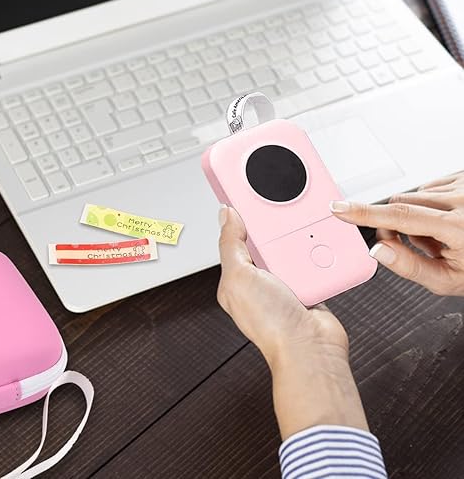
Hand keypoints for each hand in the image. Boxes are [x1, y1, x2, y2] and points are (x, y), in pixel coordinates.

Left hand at [217, 203, 346, 363]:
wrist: (312, 349)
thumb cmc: (272, 325)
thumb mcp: (239, 277)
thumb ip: (230, 245)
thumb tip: (226, 215)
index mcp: (236, 276)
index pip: (236, 237)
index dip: (240, 216)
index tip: (246, 193)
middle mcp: (260, 278)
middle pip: (266, 237)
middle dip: (273, 225)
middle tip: (279, 206)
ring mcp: (285, 281)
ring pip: (290, 245)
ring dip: (297, 238)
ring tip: (301, 227)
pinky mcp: (308, 284)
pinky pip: (312, 258)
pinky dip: (316, 252)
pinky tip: (317, 244)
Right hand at [330, 171, 463, 295]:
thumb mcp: (449, 280)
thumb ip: (409, 266)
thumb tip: (378, 250)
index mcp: (459, 228)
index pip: (400, 217)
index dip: (364, 213)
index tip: (340, 208)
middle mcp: (463, 201)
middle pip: (401, 204)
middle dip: (396, 225)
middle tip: (413, 245)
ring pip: (414, 195)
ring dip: (417, 215)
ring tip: (441, 235)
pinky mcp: (463, 176)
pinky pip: (429, 186)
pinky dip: (431, 204)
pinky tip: (447, 219)